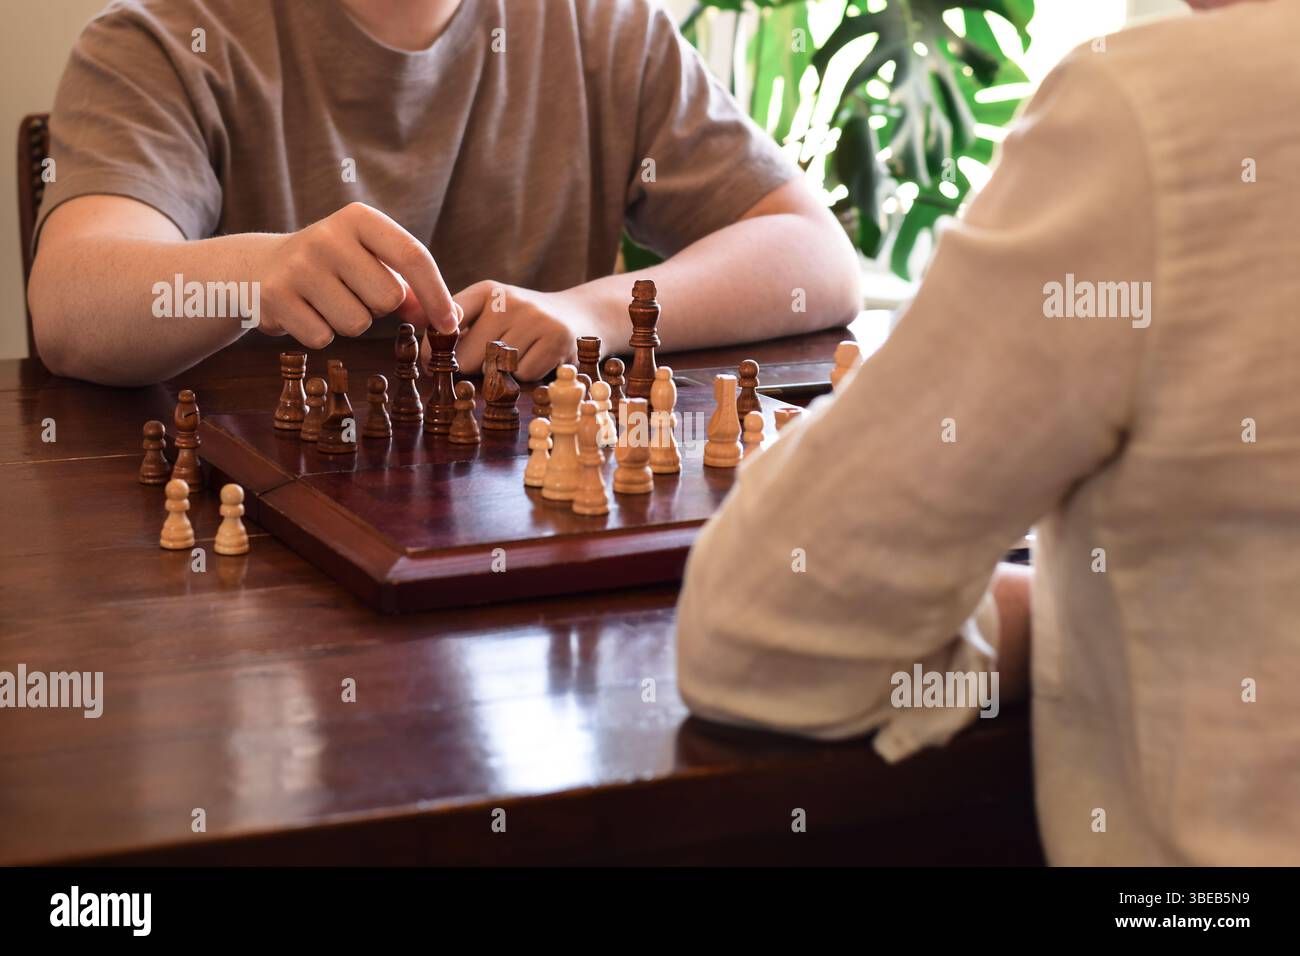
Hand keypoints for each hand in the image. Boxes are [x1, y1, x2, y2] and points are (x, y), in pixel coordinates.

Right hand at [251, 202, 457, 348]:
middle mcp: (327, 236)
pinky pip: (323, 338)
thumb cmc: (334, 268)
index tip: (449, 324)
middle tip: (352, 292)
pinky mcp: (276, 297)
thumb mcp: (372, 263)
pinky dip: (320, 333)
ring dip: (348, 322)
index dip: (436, 294)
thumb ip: (411, 289)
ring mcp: (298, 266)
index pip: (413, 256)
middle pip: (388, 298)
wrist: (260, 267)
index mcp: (359, 218)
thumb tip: (448, 319)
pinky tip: (304, 311)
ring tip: (326, 301)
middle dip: (379, 307)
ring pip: (356, 323)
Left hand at [431, 280, 611, 380]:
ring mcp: (535, 318)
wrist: (578, 315)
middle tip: (487, 362)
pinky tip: (538, 359)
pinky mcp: (556, 339)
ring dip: (503, 373)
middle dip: (471, 368)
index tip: (433, 362)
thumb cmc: (522, 322)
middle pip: (466, 356)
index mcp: (486, 290)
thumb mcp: (490, 312)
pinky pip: (522, 375)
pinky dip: (527, 376)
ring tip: (519, 355)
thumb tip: (425, 357)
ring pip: (496, 369)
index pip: (445, 325)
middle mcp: (509, 299)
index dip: (434, 350)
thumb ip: (459, 327)